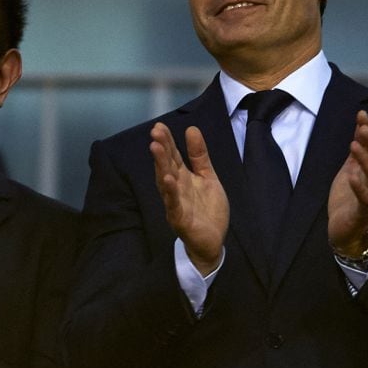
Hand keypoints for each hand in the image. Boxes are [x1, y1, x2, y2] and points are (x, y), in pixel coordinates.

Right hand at [150, 122, 228, 275]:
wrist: (213, 241)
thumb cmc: (207, 210)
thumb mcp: (208, 177)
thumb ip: (199, 156)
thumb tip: (191, 129)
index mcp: (182, 177)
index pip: (172, 156)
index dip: (167, 141)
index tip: (159, 125)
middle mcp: (175, 188)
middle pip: (166, 166)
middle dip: (161, 149)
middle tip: (155, 132)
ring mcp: (175, 203)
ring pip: (165, 182)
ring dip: (160, 165)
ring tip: (156, 148)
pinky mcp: (179, 219)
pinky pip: (173, 204)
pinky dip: (170, 193)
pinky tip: (168, 180)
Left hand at [328, 110, 367, 255]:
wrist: (344, 230)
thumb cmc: (348, 199)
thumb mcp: (349, 171)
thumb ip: (356, 154)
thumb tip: (359, 128)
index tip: (361, 114)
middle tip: (361, 126)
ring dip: (366, 159)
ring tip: (353, 144)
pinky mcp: (363, 212)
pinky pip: (366, 199)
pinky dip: (360, 187)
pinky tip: (352, 175)